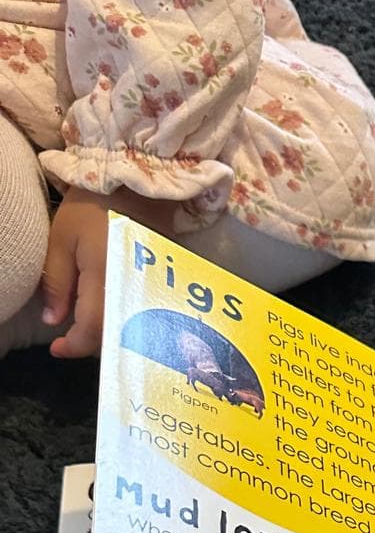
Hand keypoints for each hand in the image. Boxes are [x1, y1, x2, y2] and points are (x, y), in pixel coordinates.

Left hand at [41, 185, 175, 359]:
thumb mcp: (62, 239)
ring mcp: (151, 289)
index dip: (73, 346)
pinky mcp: (161, 284)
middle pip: (114, 335)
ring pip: (131, 329)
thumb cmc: (92, 207)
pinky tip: (114, 314)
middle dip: (91, 343)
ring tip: (90, 326)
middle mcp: (132, 291)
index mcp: (105, 280)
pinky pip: (144, 313)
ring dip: (109, 334)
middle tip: (71, 336)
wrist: (136, 184)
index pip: (92, 330)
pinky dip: (127, 321)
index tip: (57, 348)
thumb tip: (54, 321)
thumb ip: (57, 282)